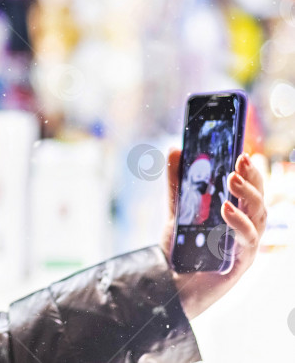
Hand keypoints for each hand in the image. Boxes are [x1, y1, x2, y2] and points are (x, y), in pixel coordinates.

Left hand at [161, 150, 266, 318]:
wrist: (171, 283)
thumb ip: (178, 182)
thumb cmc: (181, 248)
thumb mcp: (176, 209)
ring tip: (232, 178)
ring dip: (248, 196)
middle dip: (253, 179)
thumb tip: (176, 149)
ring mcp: (246, 245)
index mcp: (235, 215)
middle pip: (259, 200)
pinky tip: (226, 209)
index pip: (249, 189)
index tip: (243, 153)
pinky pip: (247, 239)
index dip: (250, 172)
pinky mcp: (242, 261)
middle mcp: (245, 229)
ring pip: (259, 216)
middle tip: (242, 159)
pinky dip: (238, 222)